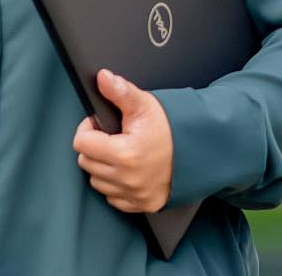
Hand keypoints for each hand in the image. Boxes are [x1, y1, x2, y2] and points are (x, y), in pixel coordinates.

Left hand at [73, 68, 173, 213]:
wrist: (200, 149)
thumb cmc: (172, 128)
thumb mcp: (145, 105)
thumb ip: (120, 91)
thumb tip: (102, 77)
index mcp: (125, 153)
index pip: (81, 143)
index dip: (88, 129)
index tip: (101, 126)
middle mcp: (128, 179)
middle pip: (86, 162)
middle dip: (95, 147)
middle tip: (113, 138)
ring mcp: (135, 194)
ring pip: (97, 181)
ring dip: (103, 167)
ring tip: (121, 154)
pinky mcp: (142, 204)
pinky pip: (113, 198)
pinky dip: (116, 185)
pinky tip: (128, 171)